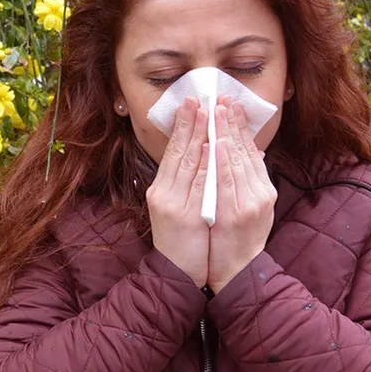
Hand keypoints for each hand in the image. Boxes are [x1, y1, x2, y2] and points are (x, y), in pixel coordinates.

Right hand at [146, 95, 211, 287]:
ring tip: (206, 114)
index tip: (192, 103)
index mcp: (162, 189)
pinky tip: (208, 147)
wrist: (177, 273)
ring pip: (186, 164)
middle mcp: (163, 192)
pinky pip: (197, 185)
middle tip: (198, 98)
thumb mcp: (180, 209)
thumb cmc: (183, 242)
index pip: (173, 151)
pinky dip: (203, 164)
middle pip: (177, 152)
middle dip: (189, 123)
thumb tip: (204, 156)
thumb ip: (189, 185)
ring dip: (197, 136)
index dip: (183, 126)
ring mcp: (171, 204)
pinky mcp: (183, 216)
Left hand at [208, 97, 276, 293]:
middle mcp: (260, 194)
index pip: (251, 152)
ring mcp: (249, 204)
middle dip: (233, 124)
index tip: (231, 105)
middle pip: (246, 152)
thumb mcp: (254, 208)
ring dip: (228, 136)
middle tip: (224, 99)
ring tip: (219, 114)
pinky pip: (227, 183)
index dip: (241, 127)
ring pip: (237, 163)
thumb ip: (253, 181)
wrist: (237, 272)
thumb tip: (253, 153)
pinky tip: (218, 146)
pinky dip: (223, 163)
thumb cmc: (240, 240)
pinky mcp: (235, 214)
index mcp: (263, 189)